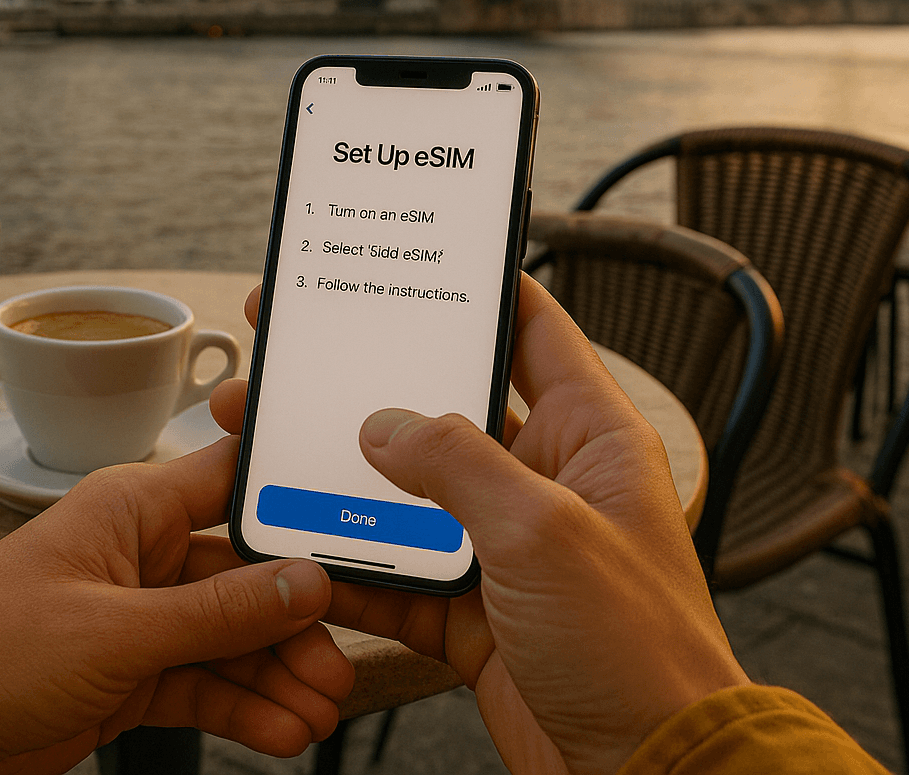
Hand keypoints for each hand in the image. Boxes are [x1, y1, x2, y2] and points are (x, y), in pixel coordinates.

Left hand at [0, 436, 353, 774]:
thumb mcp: (115, 633)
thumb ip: (217, 613)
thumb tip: (305, 583)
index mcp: (132, 510)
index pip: (234, 485)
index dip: (293, 507)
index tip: (353, 538)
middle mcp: (142, 557)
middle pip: (246, 580)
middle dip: (295, 627)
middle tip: (336, 669)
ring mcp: (139, 619)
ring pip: (232, 640)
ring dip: (276, 677)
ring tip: (317, 714)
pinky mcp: (131, 674)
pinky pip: (204, 684)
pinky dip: (242, 709)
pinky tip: (279, 731)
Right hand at [209, 274, 746, 774]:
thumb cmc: (637, 650)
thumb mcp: (541, 531)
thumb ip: (456, 462)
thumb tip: (384, 423)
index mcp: (587, 436)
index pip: (531, 330)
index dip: (474, 288)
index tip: (412, 259)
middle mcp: (544, 480)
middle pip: (447, 407)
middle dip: (372, 382)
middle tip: (304, 350)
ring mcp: (504, 546)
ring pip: (408, 491)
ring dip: (342, 472)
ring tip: (271, 441)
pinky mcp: (472, 607)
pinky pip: (396, 569)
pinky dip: (348, 559)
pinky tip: (297, 539)